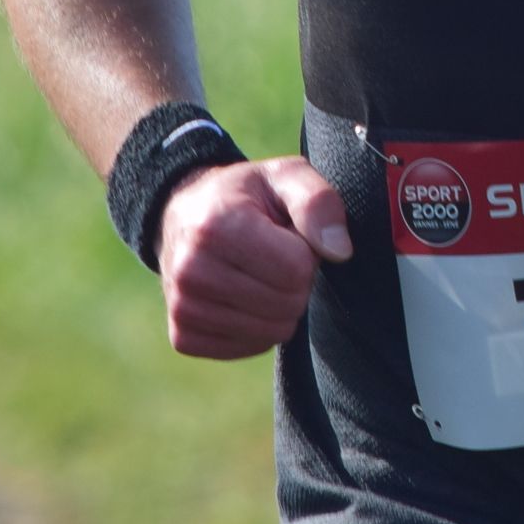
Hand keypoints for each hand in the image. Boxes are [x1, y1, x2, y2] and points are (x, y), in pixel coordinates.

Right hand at [156, 156, 352, 359]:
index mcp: (216, 226)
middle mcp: (191, 271)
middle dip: (295, 281)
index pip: (296, 269)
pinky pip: (251, 346)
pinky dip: (259, 326)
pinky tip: (242, 296)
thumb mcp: (285, 177)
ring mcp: (182, 307)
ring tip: (257, 272)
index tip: (285, 234)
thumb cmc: (245, 196)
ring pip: (272, 332)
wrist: (185, 216)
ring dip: (278, 305)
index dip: (305, 252)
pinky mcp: (183, 336)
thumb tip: (340, 252)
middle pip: (287, 304)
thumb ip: (318, 203)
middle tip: (273, 255)